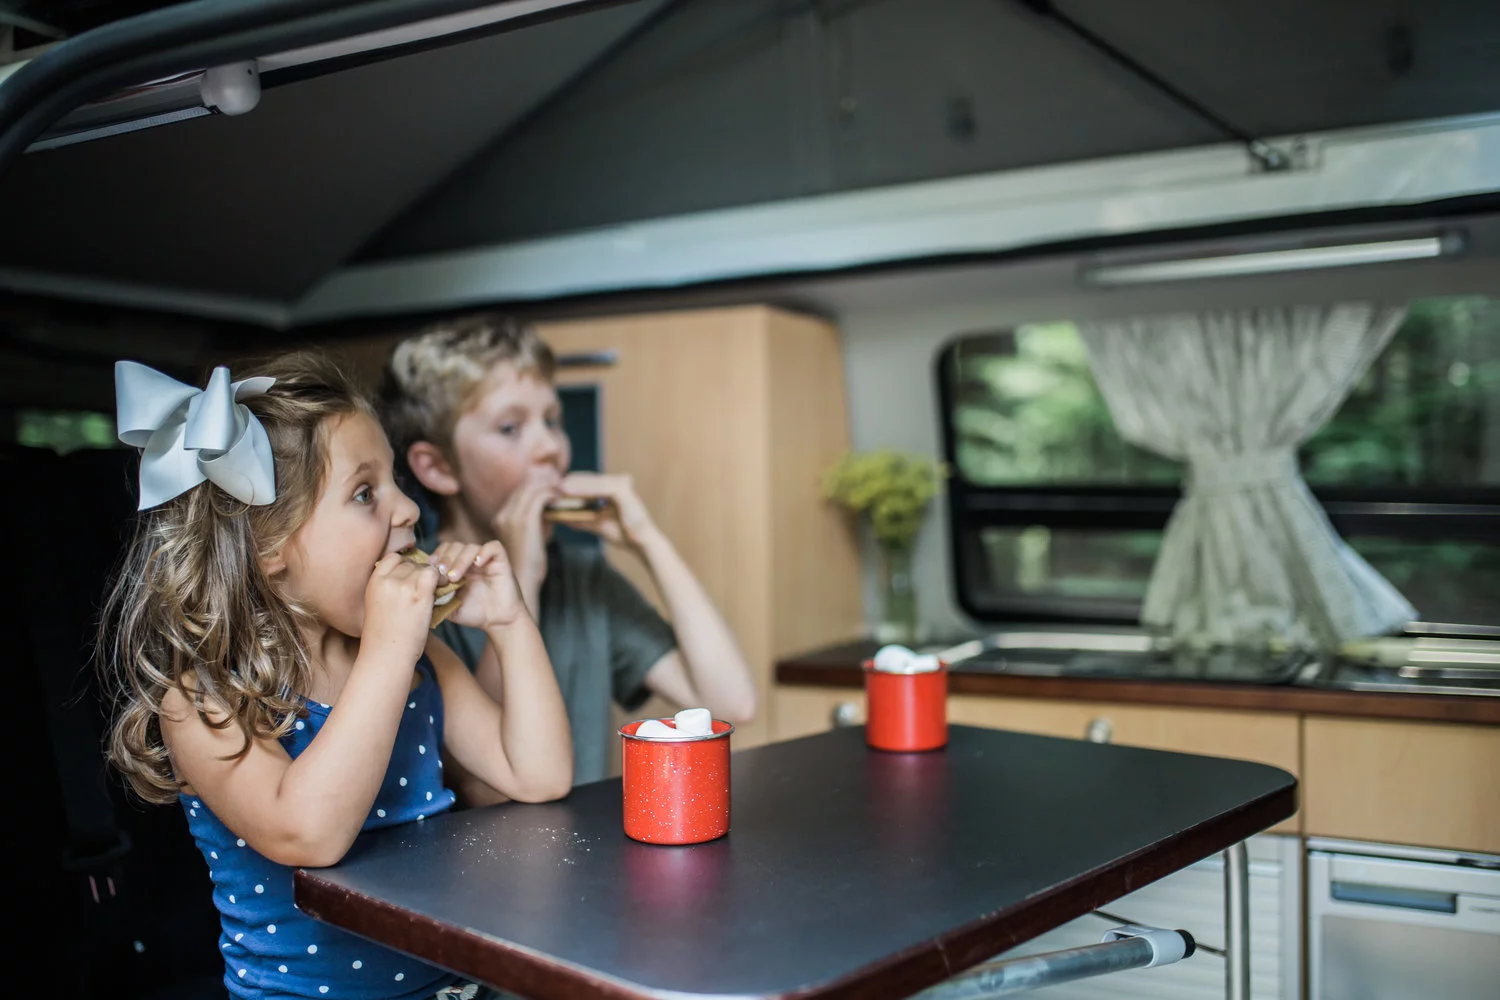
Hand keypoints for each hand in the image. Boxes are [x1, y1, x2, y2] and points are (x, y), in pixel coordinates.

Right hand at [363, 552, 438, 666]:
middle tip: (425, 588)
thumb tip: (410, 576)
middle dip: (419, 573)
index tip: (411, 576)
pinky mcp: (418, 596)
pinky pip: (433, 575)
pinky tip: (442, 588)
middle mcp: (386, 581)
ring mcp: (402, 587)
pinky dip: (440, 579)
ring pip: (423, 568)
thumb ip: (388, 588)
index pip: (392, 558)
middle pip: (410, 563)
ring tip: (434, 590)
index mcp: (373, 582)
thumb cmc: (383, 637)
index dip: (405, 564)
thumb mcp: (377, 605)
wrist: (386, 655)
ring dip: (431, 577)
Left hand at [431, 540, 528, 629]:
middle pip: (454, 545)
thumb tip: (418, 587)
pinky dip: (484, 552)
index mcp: (457, 567)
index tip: (429, 569)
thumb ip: (435, 596)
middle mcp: (471, 560)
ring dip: (460, 560)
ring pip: (470, 546)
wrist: (498, 622)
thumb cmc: (475, 614)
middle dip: (446, 558)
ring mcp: (486, 560)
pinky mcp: (501, 561)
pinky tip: (478, 564)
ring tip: (455, 577)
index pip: (443, 550)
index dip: (436, 556)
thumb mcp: (449, 606)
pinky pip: (493, 546)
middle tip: (442, 574)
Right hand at [490, 471, 556, 611]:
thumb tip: (549, 511)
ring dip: (548, 485)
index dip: (535, 484)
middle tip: (559, 480)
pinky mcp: (524, 522)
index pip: (518, 491)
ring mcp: (511, 518)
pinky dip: (551, 493)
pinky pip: (539, 496)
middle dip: (542, 480)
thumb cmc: (527, 570)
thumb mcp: (528, 542)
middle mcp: (503, 516)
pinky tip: (560, 496)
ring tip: (562, 486)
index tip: (552, 483)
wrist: (522, 588)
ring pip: (531, 488)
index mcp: (501, 520)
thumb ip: (535, 525)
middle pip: (523, 486)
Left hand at [557, 473, 658, 549]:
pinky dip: (584, 490)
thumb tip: (560, 517)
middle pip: (591, 480)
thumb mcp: (597, 525)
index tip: (555, 489)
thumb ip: (581, 519)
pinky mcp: (623, 491)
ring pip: (593, 483)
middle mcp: (619, 484)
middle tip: (552, 485)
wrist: (642, 544)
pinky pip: (600, 488)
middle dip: (571, 483)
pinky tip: (569, 491)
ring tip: (558, 488)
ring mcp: (622, 486)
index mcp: (615, 490)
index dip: (573, 485)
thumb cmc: (624, 535)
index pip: (591, 484)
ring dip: (575, 485)